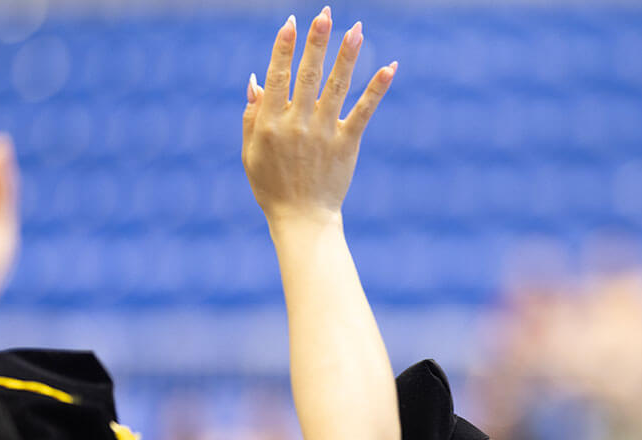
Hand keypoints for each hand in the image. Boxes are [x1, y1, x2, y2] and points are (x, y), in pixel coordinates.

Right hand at [242, 9, 395, 224]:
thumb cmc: (272, 185)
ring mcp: (324, 133)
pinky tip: (390, 67)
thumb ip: (252, 115)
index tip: (292, 23)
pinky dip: (377, 89)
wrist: (302, 219)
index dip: (284, 48)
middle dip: (317, 42)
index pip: (278, 77)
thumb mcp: (251, 152)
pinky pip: (364, 111)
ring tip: (357, 28)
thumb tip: (256, 78)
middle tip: (326, 14)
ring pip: (337, 87)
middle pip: (309, 75)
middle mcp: (298, 124)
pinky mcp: (347, 144)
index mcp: (271, 123)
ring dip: (347, 55)